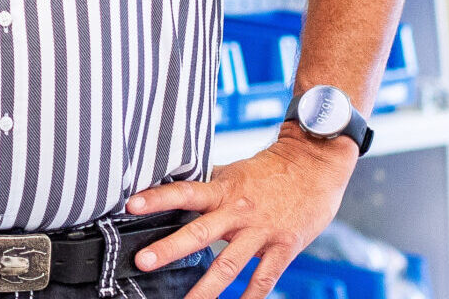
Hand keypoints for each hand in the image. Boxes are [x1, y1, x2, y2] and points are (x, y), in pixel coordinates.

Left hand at [125, 132, 356, 298]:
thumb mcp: (237, 173)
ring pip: (229, 263)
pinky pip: (265, 277)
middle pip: (200, 231)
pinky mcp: (285, 246)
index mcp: (225, 189)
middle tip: (143, 261)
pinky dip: (251, 297)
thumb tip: (177, 194)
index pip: (185, 191)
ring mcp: (262, 230)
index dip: (158, 198)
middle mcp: (240, 210)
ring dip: (206, 286)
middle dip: (170, 248)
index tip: (131, 205)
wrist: (317, 163)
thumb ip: (211, 188)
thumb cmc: (274, 169)